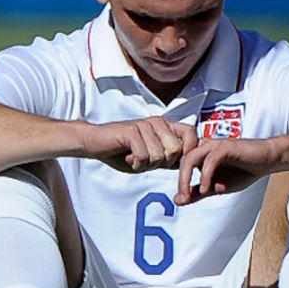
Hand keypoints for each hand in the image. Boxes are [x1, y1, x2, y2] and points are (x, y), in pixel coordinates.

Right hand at [82, 118, 198, 173]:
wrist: (95, 144)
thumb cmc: (123, 152)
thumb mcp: (151, 158)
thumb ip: (170, 159)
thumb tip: (192, 163)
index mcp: (165, 127)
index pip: (191, 133)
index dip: (188, 152)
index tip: (174, 164)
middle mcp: (158, 122)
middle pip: (176, 150)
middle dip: (162, 163)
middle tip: (147, 161)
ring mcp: (145, 125)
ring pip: (159, 156)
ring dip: (146, 165)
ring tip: (135, 158)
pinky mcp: (132, 131)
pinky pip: (143, 157)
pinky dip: (135, 164)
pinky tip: (128, 158)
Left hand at [176, 137, 283, 204]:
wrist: (267, 161)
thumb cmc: (243, 171)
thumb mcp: (216, 187)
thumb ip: (197, 193)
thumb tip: (177, 200)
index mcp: (200, 154)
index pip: (179, 163)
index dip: (176, 178)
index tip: (179, 196)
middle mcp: (205, 146)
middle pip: (182, 160)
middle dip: (180, 181)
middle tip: (182, 197)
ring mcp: (215, 145)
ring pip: (192, 157)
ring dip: (186, 177)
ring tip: (188, 194)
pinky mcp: (226, 146)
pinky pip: (210, 159)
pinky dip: (205, 175)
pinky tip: (205, 188)